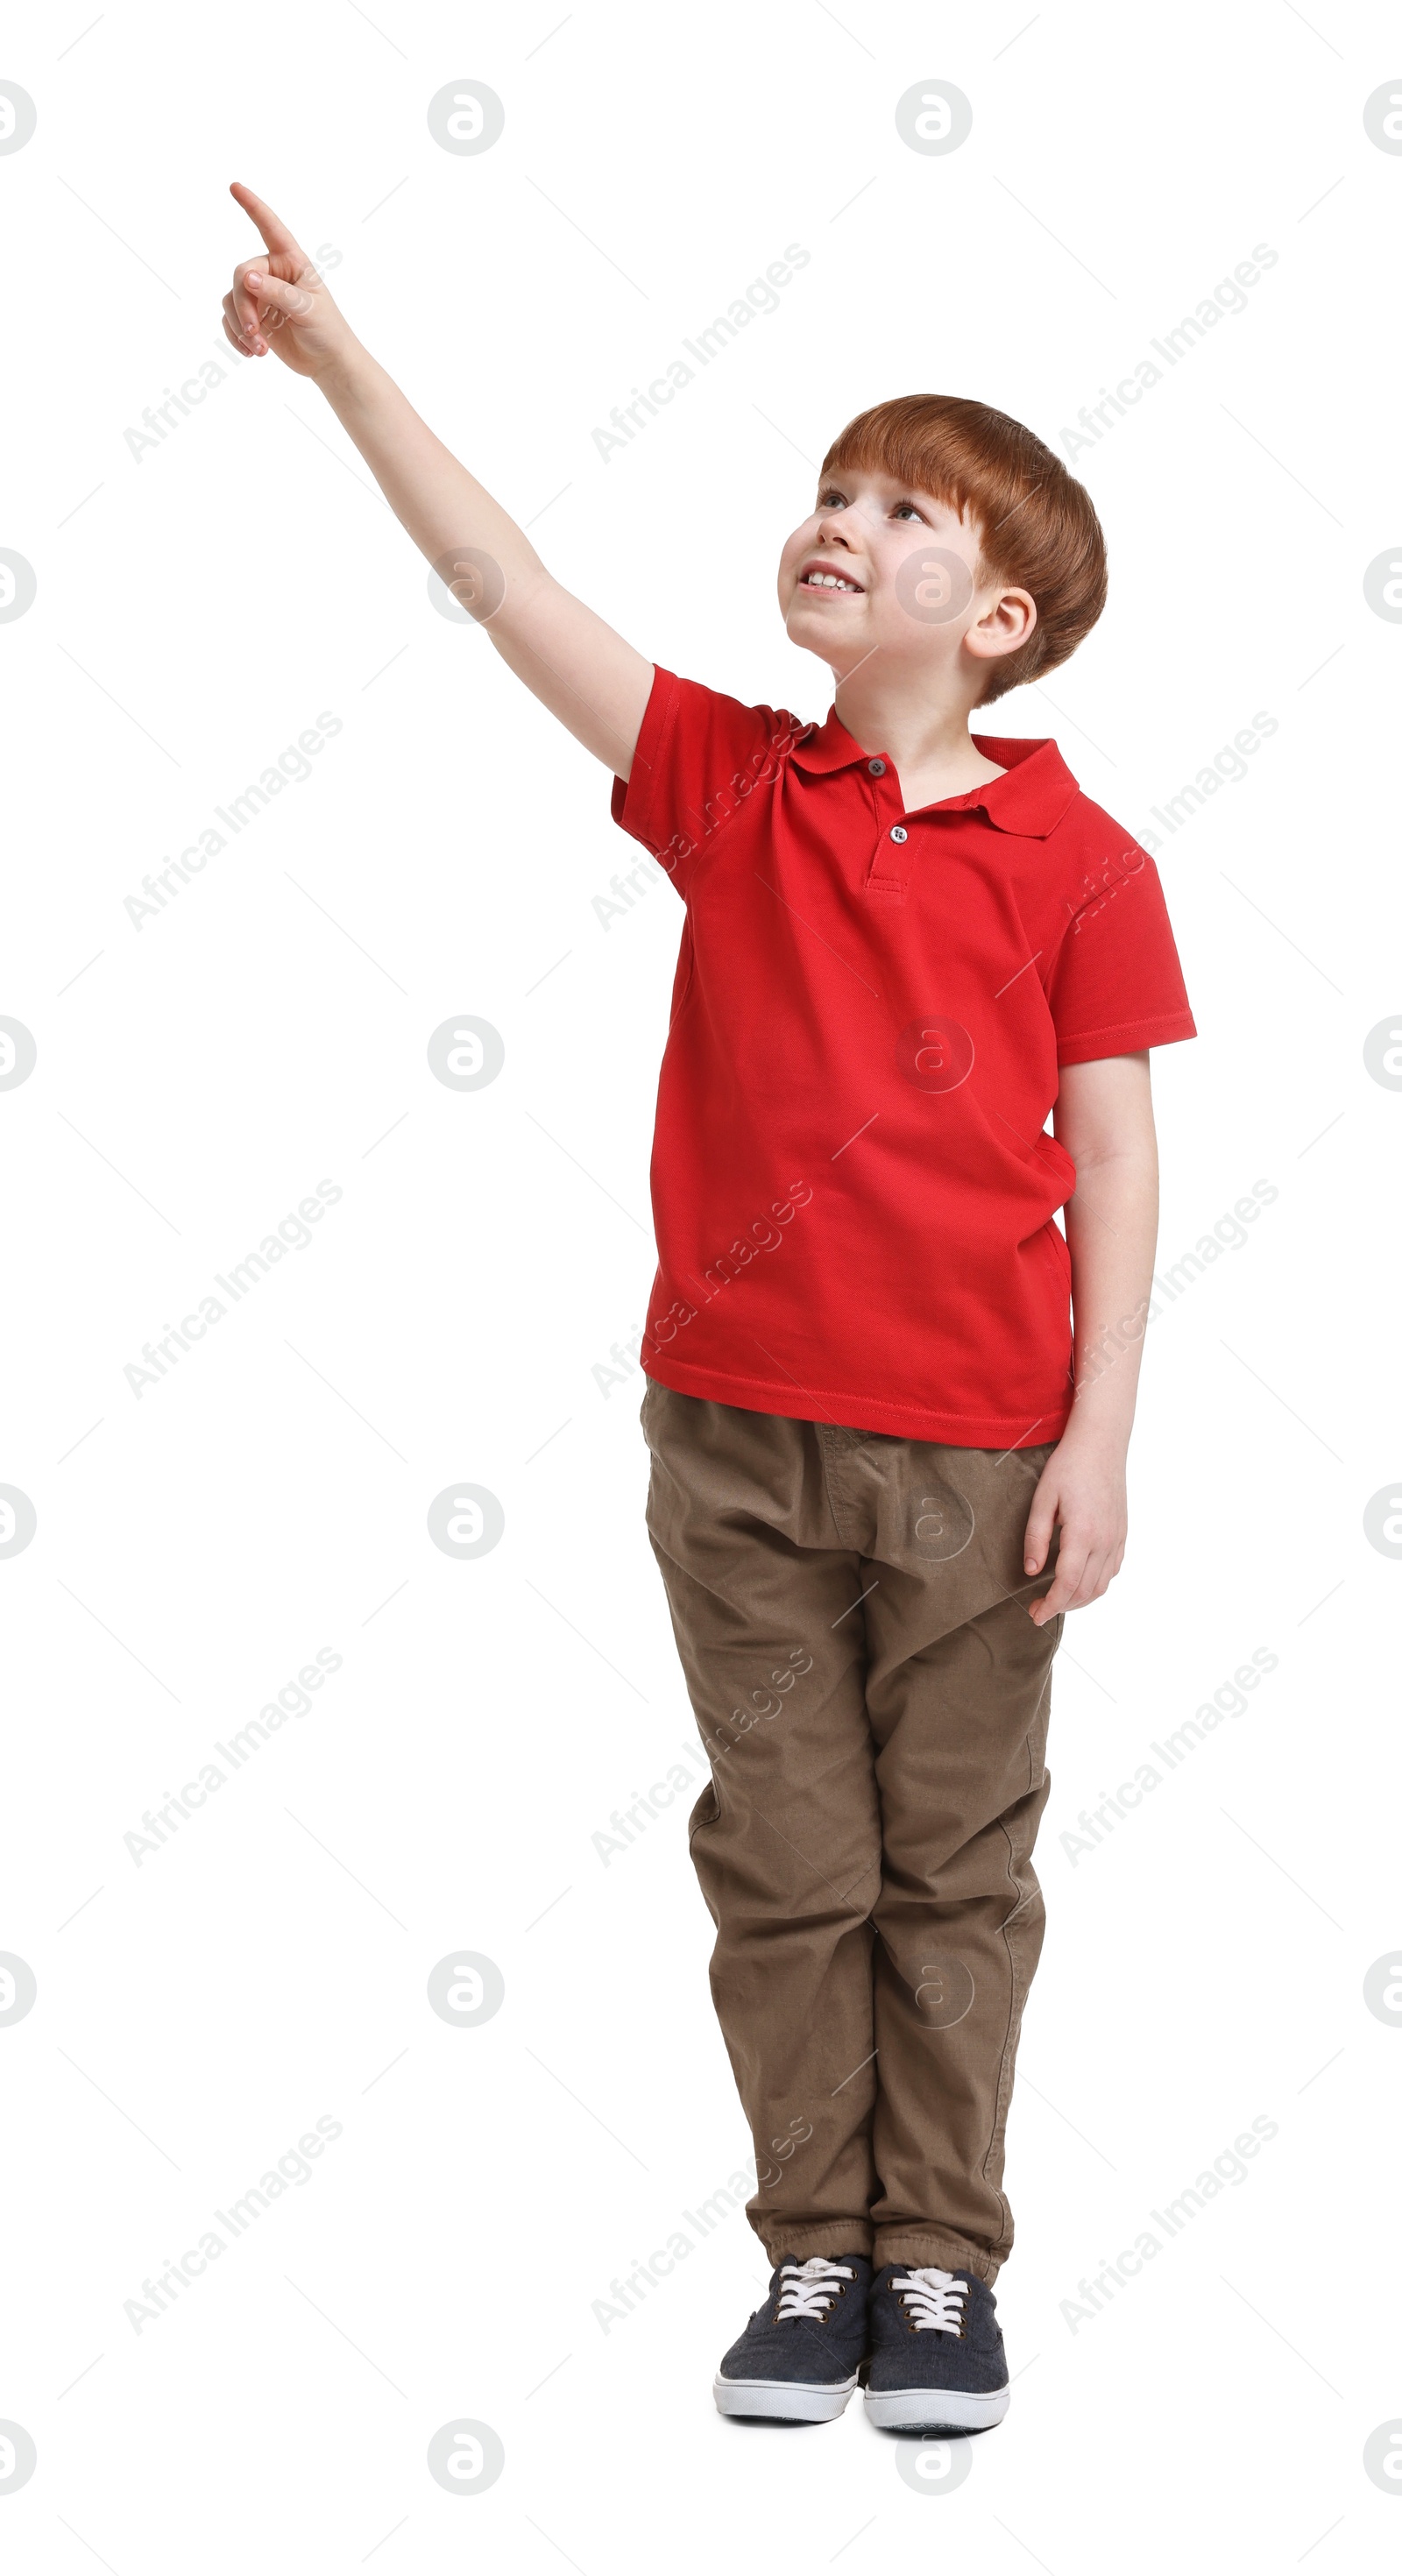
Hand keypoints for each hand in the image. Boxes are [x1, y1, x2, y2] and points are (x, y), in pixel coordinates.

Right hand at [222, 182, 357, 380]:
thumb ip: (278, 292)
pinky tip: (252, 353)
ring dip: (239, 326)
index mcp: (291, 261)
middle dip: (243, 305)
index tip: (234, 186)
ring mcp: (261, 295)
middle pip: (241, 275)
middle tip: (254, 330)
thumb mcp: (307, 309)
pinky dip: (236, 337)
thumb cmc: (327, 330)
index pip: (270, 227)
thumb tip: (246, 279)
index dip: (252, 206)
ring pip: (231, 300)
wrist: (328, 362)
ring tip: (257, 349)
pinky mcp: (254, 317)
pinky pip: (230, 320)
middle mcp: (273, 273)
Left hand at [1022, 1427, 1127, 1625]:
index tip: (1035, 1615)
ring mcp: (1117, 1538)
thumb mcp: (1043, 1499)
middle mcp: (1105, 1541)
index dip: (1050, 1605)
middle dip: (1061, 1606)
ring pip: (1102, 1585)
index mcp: (1083, 1534)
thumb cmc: (1069, 1466)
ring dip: (1080, 1600)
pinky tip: (1080, 1582)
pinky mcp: (1123, 1533)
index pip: (1067, 1584)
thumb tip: (1031, 1572)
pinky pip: (1113, 1570)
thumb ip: (1036, 1537)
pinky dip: (1097, 1584)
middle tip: (1038, 1610)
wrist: (1102, 1443)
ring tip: (1058, 1600)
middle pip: (1085, 1590)